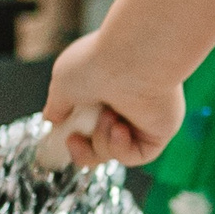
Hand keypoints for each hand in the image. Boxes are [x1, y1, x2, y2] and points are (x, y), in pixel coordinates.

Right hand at [44, 30, 182, 167]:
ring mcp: (143, 118)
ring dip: (102, 139)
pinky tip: (121, 128)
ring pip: (114, 151)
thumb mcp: (62, 83)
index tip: (66, 137)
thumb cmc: (98, 63)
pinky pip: (138, 155)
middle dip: (83, 151)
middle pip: (99, 146)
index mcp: (104, 90)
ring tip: (108, 115)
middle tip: (75, 139)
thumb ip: (57, 105)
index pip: (88, 125)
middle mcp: (125, 104)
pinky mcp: (160, 129)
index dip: (74, 139)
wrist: (133, 58)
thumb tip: (53, 119)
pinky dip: (122, 148)